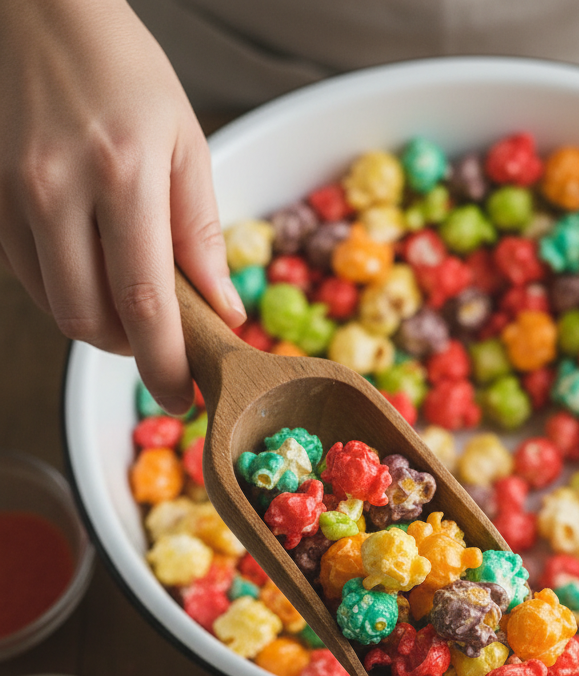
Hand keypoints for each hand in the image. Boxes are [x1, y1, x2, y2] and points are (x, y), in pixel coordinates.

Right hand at [0, 0, 245, 412]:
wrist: (41, 14)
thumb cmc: (124, 73)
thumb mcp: (184, 142)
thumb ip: (200, 232)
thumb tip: (222, 310)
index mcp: (121, 175)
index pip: (144, 304)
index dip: (165, 365)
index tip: (183, 397)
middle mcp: (58, 190)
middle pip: (92, 320)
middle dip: (134, 352)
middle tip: (165, 350)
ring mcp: (15, 197)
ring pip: (58, 309)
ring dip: (102, 329)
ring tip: (135, 309)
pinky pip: (32, 280)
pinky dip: (69, 295)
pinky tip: (95, 274)